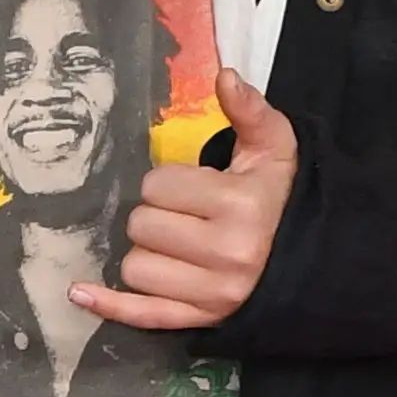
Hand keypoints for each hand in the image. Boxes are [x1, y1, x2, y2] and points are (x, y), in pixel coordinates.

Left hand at [72, 70, 298, 331]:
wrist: (317, 261)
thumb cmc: (281, 198)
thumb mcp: (275, 148)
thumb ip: (249, 110)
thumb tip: (223, 75)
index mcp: (239, 207)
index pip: (157, 187)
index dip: (168, 183)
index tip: (196, 188)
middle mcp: (228, 256)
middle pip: (141, 227)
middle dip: (156, 215)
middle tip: (188, 215)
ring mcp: (215, 295)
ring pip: (135, 268)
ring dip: (148, 253)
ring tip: (181, 244)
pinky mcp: (204, 321)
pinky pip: (145, 316)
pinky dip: (111, 306)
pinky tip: (79, 292)